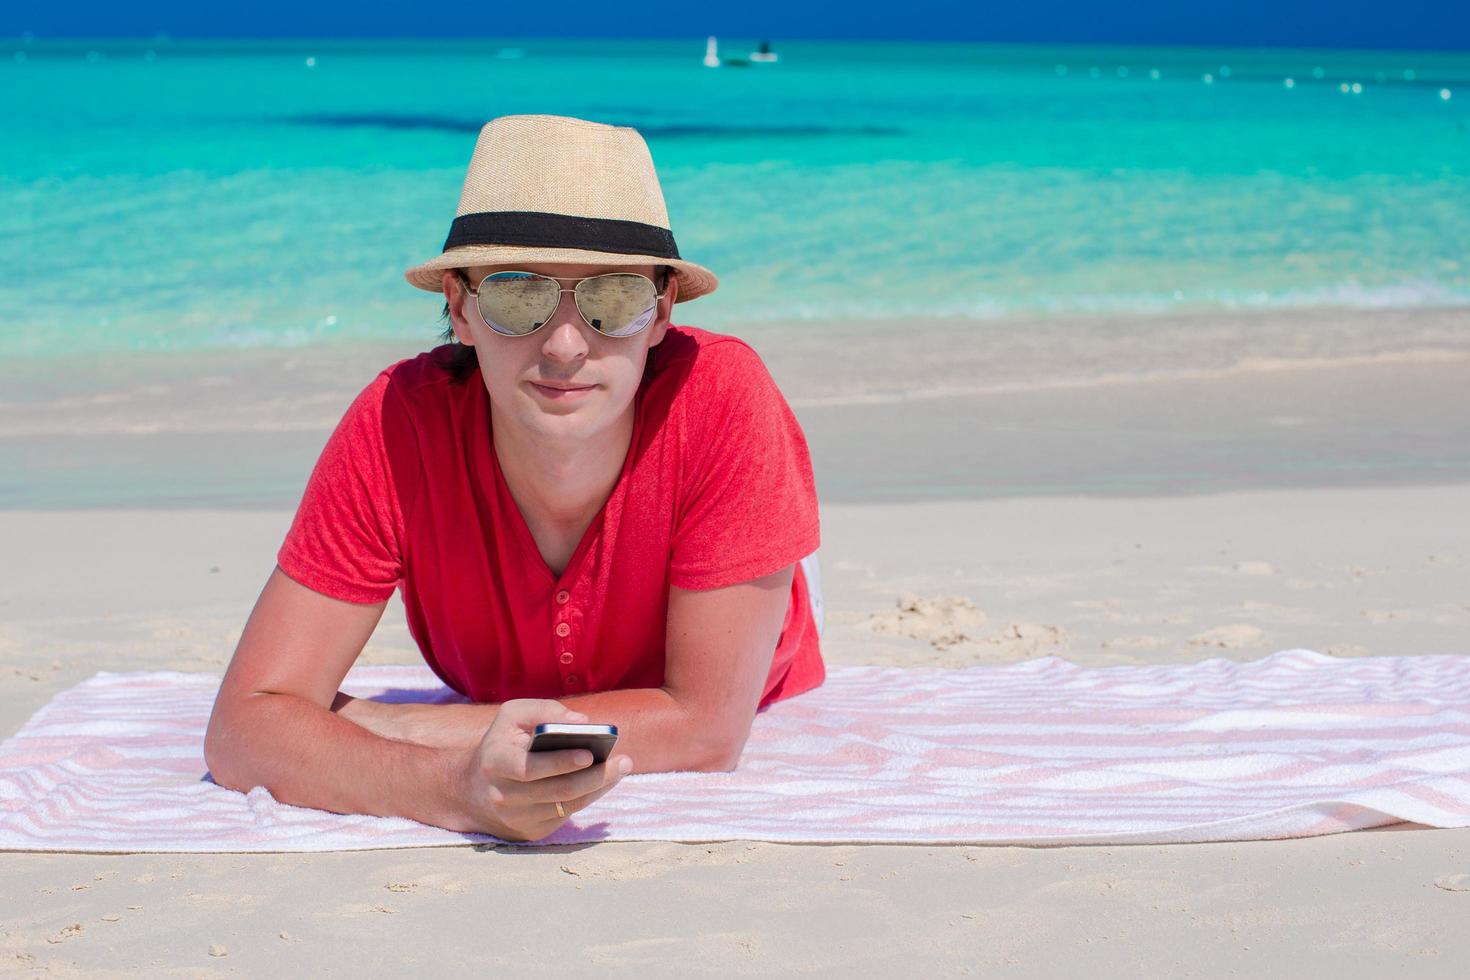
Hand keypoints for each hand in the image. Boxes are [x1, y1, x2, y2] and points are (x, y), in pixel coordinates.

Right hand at [454, 699, 632, 840]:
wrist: (475, 789)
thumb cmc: (502, 744)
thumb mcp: (512, 716)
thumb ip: (544, 711)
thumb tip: (581, 721)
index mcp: (496, 764)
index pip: (529, 768)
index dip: (559, 763)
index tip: (589, 754)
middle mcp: (504, 796)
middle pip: (558, 790)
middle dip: (596, 776)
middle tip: (624, 761)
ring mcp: (518, 818)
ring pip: (568, 805)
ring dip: (600, 787)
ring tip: (622, 768)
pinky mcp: (532, 832)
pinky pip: (568, 815)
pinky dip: (591, 797)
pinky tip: (605, 781)